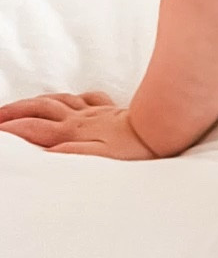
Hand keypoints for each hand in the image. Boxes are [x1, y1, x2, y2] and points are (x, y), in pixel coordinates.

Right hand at [0, 91, 158, 157]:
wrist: (163, 129)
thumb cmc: (133, 150)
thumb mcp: (97, 159)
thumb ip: (68, 154)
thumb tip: (43, 153)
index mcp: (72, 132)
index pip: (33, 129)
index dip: (11, 129)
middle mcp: (79, 118)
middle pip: (40, 108)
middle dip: (15, 111)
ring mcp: (95, 111)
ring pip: (58, 100)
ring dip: (36, 101)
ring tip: (22, 105)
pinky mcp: (111, 110)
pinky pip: (87, 99)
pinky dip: (74, 98)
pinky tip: (73, 100)